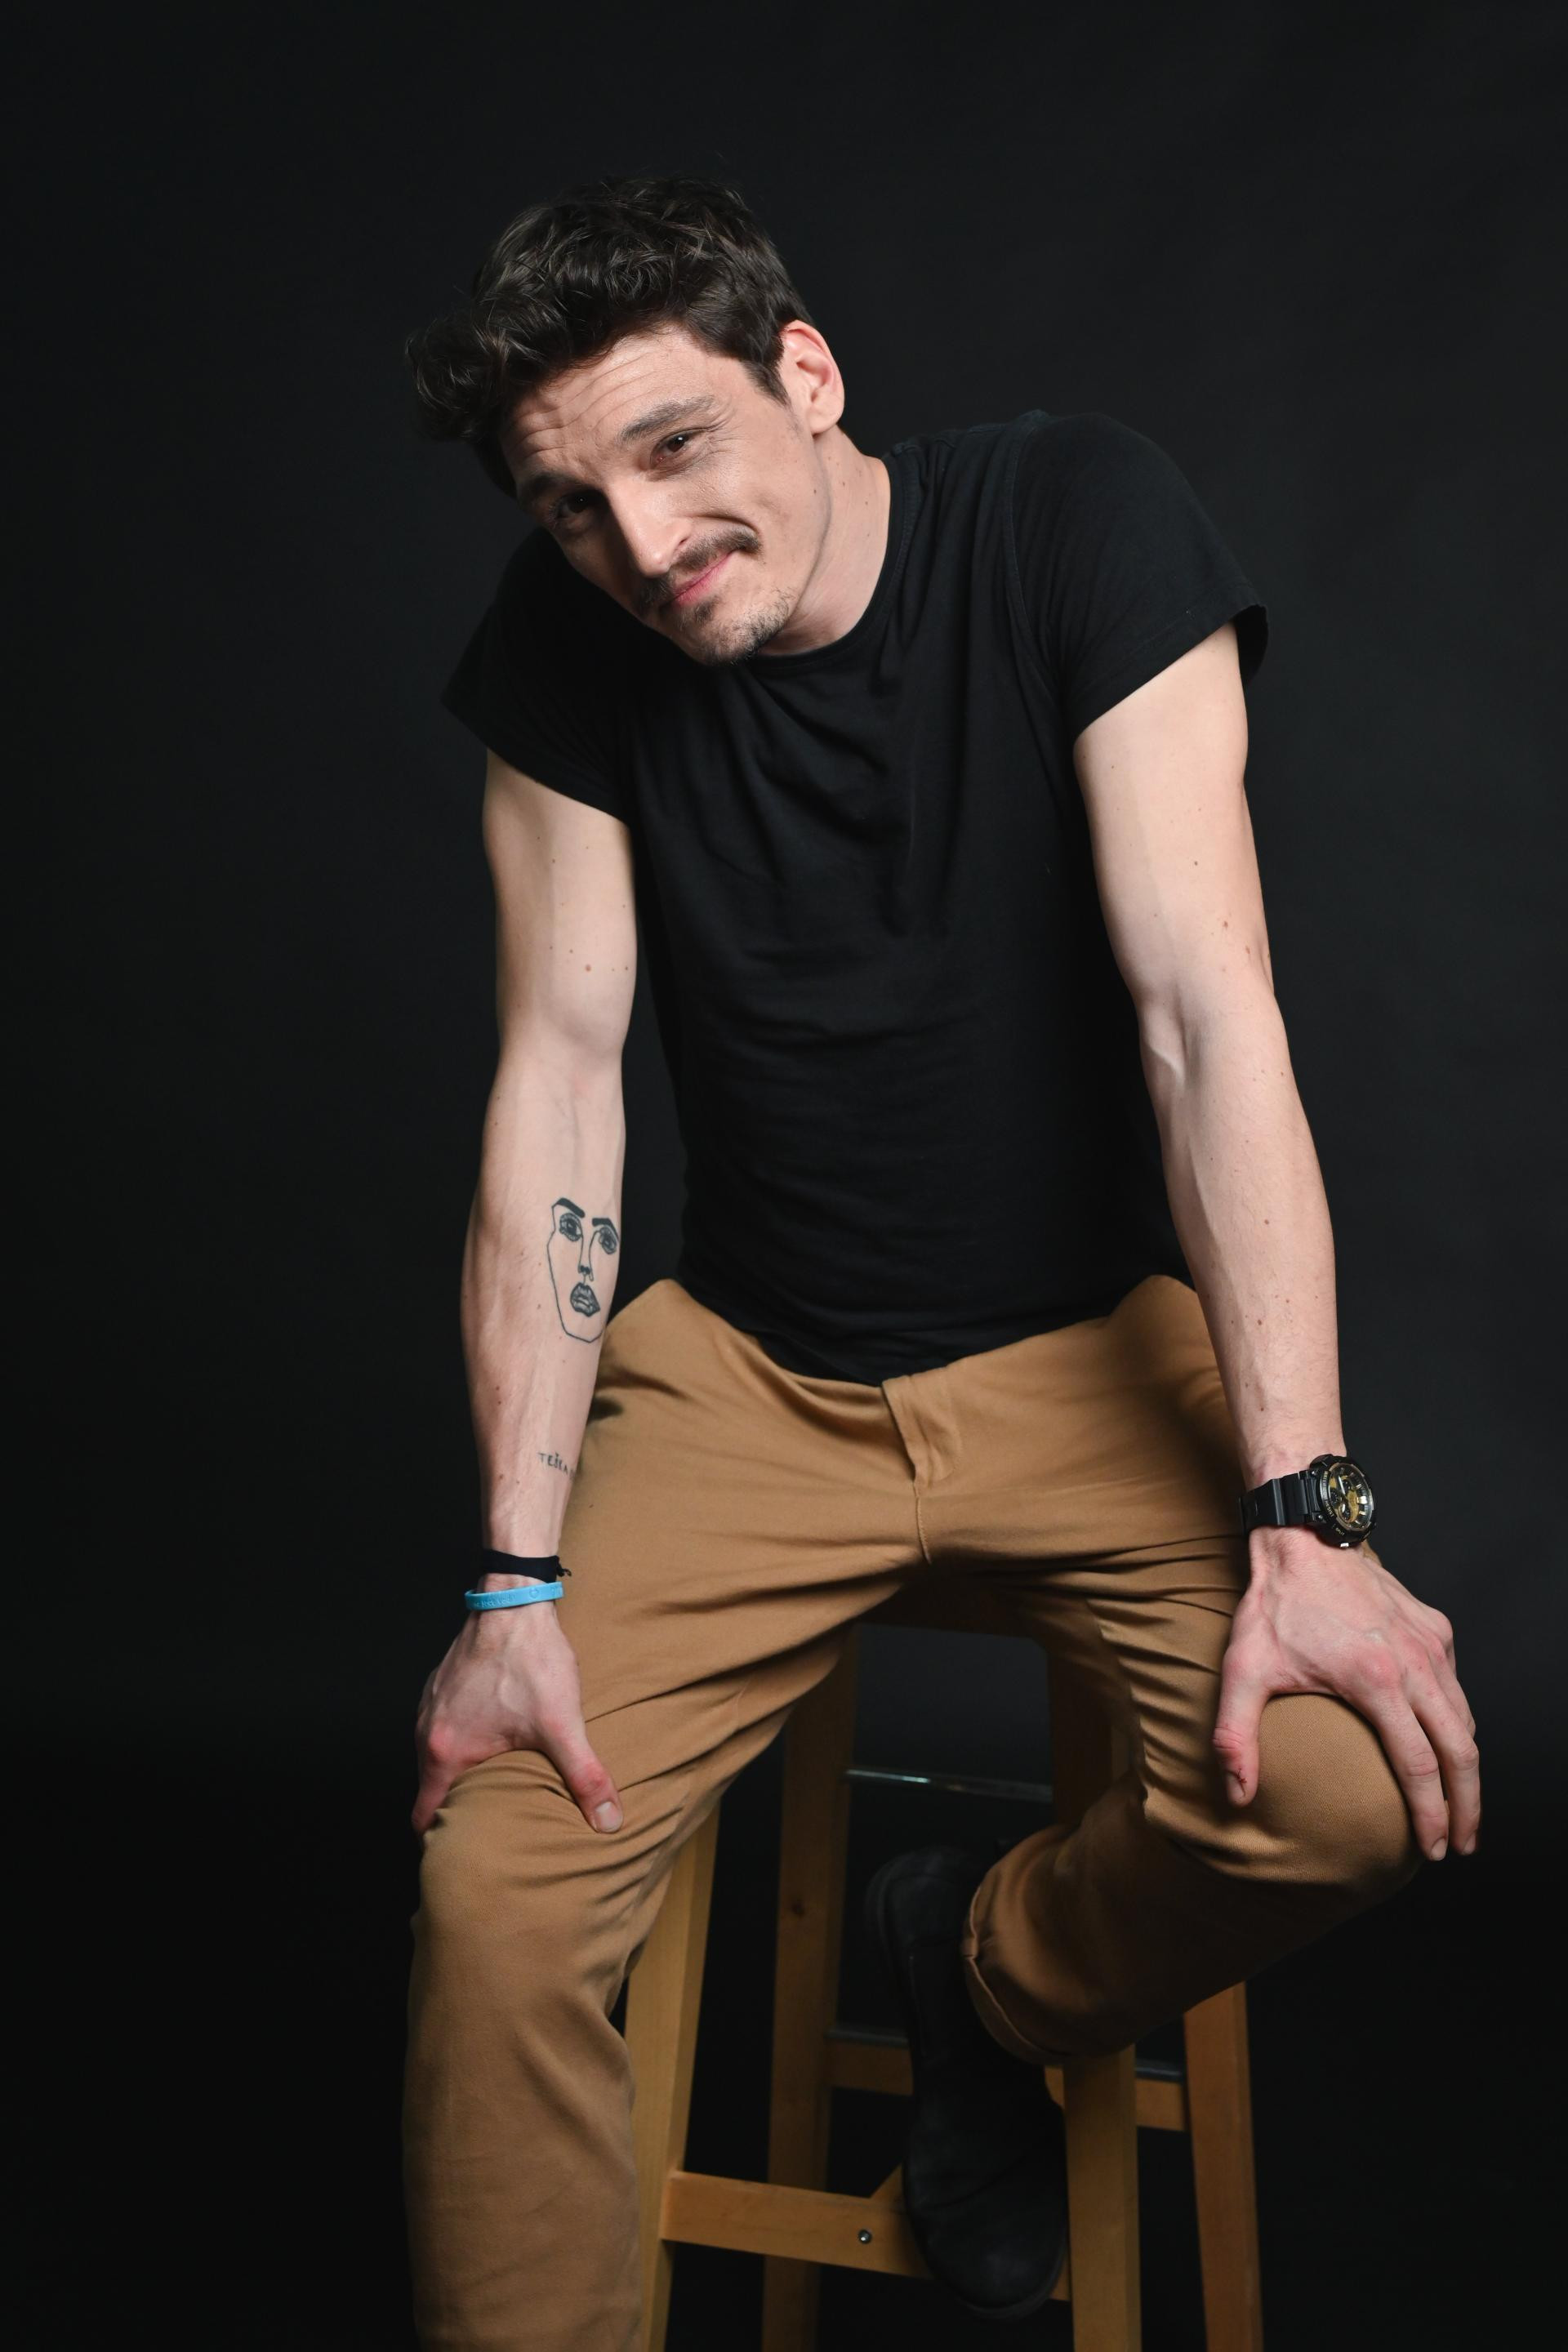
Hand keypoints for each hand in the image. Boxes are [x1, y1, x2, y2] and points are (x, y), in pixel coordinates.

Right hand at [411, 1593, 622, 1838]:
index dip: (438, 1842)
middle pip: (429, 1789)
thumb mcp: (562, 1724)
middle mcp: (425, 1731)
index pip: (423, 1817)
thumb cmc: (531, 1660)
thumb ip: (584, 1777)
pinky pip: (442, 1728)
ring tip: (490, 1793)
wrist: (514, 1599)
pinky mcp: (441, 1686)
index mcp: (444, 1752)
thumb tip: (609, 1823)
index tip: (457, 1854)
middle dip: (453, 1813)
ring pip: (435, 1757)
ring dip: (458, 1776)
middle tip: (483, 1831)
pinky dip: (460, 1744)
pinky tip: (491, 1745)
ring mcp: (429, 1706)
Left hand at [1212, 1530, 1479, 1860]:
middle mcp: (1415, 1664)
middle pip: (1461, 1752)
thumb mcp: (1241, 1669)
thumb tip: (1236, 1795)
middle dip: (1468, 1806)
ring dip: (1468, 1768)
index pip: (1419, 1767)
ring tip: (1461, 1806)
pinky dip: (1458, 1724)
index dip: (1431, 1815)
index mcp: (1375, 1681)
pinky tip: (1445, 1745)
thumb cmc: (1273, 1605)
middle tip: (1462, 1845)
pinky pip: (1457, 1687)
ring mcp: (1431, 1644)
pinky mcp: (1436, 1628)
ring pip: (1465, 1720)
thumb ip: (1235, 1735)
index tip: (1431, 1849)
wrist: (1303, 1539)